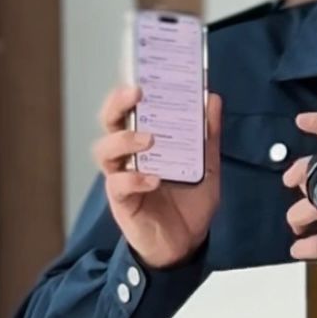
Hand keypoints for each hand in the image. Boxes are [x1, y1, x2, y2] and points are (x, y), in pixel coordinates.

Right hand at [92, 86, 222, 268]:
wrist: (186, 245)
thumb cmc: (189, 202)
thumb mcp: (207, 165)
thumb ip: (208, 134)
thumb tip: (212, 98)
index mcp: (147, 140)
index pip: (131, 108)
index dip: (131, 89)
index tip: (145, 72)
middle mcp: (129, 154)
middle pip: (110, 121)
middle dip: (118, 104)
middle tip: (137, 93)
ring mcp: (122, 176)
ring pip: (105, 150)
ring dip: (125, 139)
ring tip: (149, 139)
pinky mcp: (122, 201)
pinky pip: (118, 184)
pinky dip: (134, 178)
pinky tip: (153, 179)